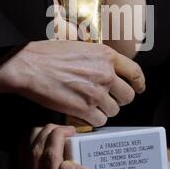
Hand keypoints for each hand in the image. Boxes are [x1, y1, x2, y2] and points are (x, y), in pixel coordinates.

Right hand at [0, 41, 144, 126]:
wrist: (29, 65)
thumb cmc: (49, 54)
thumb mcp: (81, 47)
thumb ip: (99, 58)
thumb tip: (108, 67)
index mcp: (106, 56)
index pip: (135, 73)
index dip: (139, 83)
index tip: (139, 88)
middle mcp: (106, 74)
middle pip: (128, 96)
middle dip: (119, 99)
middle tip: (108, 99)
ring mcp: (96, 92)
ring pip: (114, 111)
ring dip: (104, 110)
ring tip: (90, 105)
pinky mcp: (83, 109)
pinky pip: (100, 121)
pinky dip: (93, 119)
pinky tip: (83, 113)